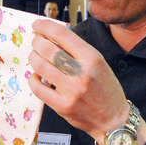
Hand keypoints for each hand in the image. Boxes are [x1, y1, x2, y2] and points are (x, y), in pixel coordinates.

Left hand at [28, 19, 145, 144]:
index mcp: (92, 58)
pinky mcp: (62, 106)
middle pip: (48, 49)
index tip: (38, 24)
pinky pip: (38, 88)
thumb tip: (52, 36)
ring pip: (40, 66)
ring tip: (35, 56)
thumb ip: (78, 50)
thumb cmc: (106, 89)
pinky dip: (33, 78)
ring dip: (33, 57)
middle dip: (37, 41)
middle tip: (36, 42)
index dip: (46, 26)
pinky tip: (37, 75)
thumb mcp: (99, 63)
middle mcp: (82, 73)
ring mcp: (71, 90)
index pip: (63, 34)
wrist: (113, 120)